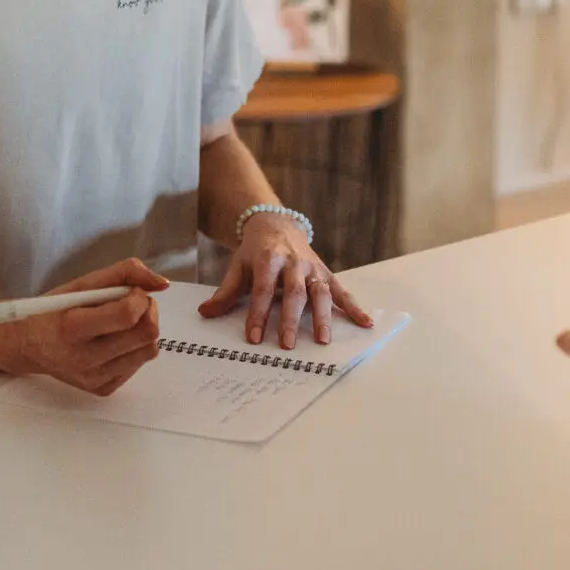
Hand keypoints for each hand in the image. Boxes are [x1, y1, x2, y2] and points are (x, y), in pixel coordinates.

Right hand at [0, 259, 168, 397]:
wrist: (27, 346)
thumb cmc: (53, 311)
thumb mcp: (81, 284)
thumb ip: (123, 273)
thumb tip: (162, 283)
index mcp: (73, 327)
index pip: (128, 315)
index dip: (139, 297)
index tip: (131, 290)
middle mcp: (84, 359)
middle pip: (146, 335)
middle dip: (148, 312)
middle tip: (133, 304)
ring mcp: (94, 378)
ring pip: (148, 351)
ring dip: (143, 331)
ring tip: (123, 323)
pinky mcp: (102, 389)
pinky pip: (137, 365)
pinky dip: (133, 349)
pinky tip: (114, 342)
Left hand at [201, 212, 372, 347]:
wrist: (276, 224)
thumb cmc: (255, 251)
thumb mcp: (238, 266)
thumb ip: (226, 292)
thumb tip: (205, 313)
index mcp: (269, 259)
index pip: (263, 290)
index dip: (259, 314)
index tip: (254, 338)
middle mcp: (294, 262)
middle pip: (294, 292)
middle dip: (291, 319)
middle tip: (288, 345)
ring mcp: (312, 267)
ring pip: (320, 292)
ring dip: (322, 317)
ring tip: (323, 340)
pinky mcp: (326, 272)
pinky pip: (341, 290)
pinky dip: (354, 307)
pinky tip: (365, 323)